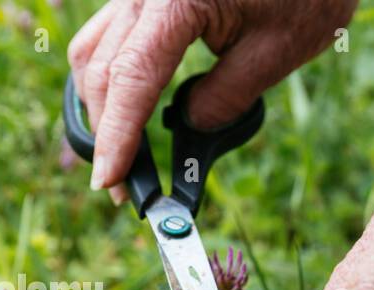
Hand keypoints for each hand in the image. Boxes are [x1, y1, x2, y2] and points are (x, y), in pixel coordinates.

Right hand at [67, 0, 355, 199]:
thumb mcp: (277, 52)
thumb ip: (226, 97)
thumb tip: (188, 129)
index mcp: (176, 0)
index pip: (131, 79)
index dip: (117, 137)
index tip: (110, 182)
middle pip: (101, 68)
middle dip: (106, 132)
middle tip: (120, 187)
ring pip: (95, 50)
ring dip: (102, 107)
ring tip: (124, 157)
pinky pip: (111, 36)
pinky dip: (112, 78)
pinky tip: (127, 113)